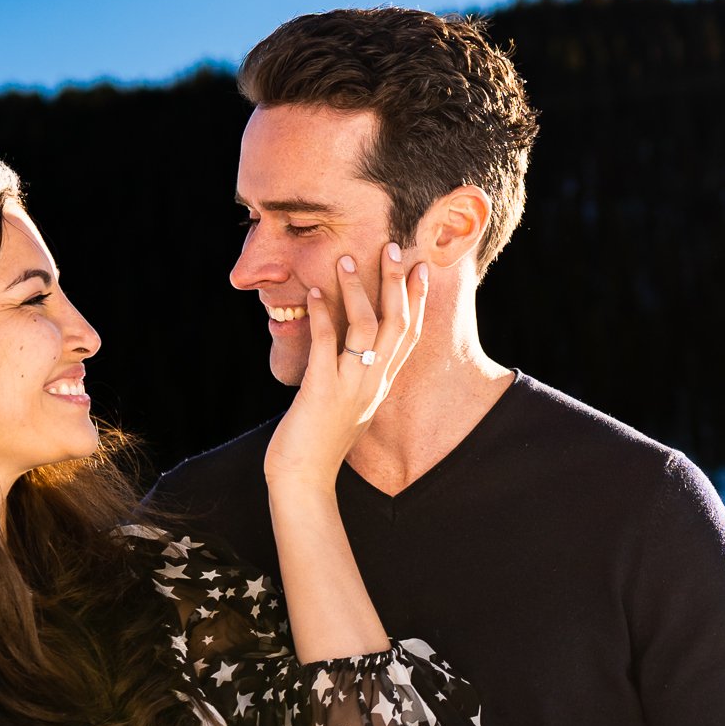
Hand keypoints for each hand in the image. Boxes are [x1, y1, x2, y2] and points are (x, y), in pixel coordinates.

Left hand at [263, 244, 428, 488]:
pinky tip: (311, 293)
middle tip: (394, 246)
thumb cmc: (319, 443)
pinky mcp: (323, 391)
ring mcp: (351, 387)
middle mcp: (373, 384)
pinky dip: (320, 315)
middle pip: (397, 324)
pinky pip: (326, 344)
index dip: (417, 300)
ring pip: (366, 329)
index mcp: (381, 386)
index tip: (419, 268)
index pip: (410, 336)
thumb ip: (353, 377)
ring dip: (357, 291)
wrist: (304, 479)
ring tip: (345, 260)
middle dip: (396, 283)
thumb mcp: (346, 405)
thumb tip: (347, 351)